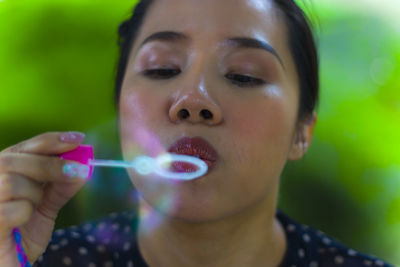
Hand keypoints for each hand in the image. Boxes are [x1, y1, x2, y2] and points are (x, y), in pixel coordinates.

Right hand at [0, 132, 87, 265]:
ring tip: (35, 207)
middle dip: (51, 165)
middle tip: (79, 170)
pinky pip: (11, 210)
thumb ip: (60, 187)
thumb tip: (83, 166)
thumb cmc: (23, 234)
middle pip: (14, 160)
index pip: (24, 147)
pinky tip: (22, 222)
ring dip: (34, 194)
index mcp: (2, 172)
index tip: (78, 139)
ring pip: (11, 183)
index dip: (51, 140)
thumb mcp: (45, 207)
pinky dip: (25, 213)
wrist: (10, 264)